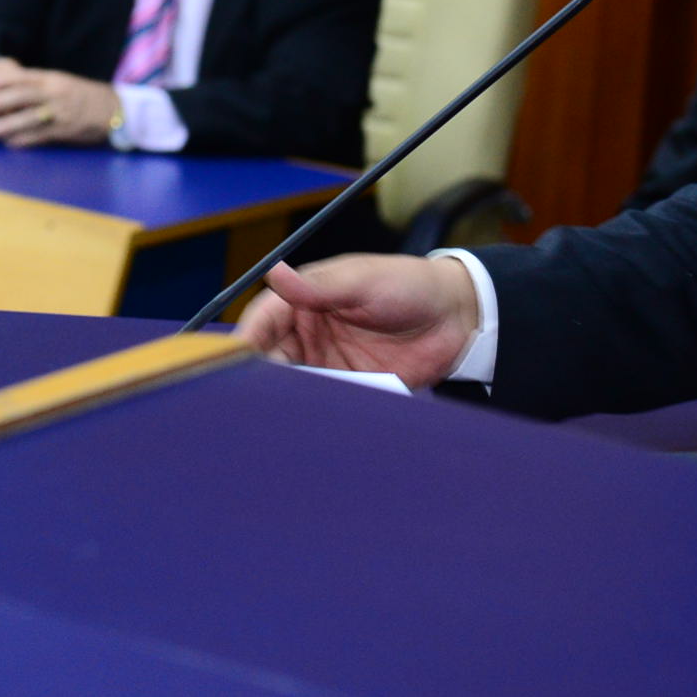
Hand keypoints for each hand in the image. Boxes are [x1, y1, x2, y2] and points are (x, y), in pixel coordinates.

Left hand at [0, 62, 121, 147]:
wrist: (112, 110)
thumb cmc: (81, 94)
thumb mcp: (62, 82)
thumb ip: (39, 83)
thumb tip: (10, 83)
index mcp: (54, 80)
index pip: (27, 77)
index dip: (7, 79)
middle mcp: (55, 95)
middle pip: (24, 96)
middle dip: (0, 101)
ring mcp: (59, 114)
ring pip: (29, 119)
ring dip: (7, 125)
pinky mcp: (63, 131)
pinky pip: (39, 137)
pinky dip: (22, 140)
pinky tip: (9, 142)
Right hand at [232, 257, 481, 390]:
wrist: (458, 318)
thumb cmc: (408, 285)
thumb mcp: (362, 281)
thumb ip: (318, 286)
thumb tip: (274, 273)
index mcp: (306, 300)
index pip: (264, 319)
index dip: (248, 339)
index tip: (238, 360)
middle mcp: (310, 332)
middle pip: (271, 357)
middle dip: (262, 375)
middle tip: (258, 396)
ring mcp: (328, 361)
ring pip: (294, 383)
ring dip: (287, 397)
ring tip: (283, 413)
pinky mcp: (351, 387)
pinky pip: (326, 401)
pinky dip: (317, 411)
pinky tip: (312, 423)